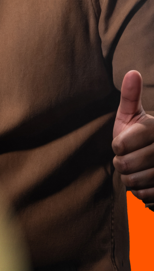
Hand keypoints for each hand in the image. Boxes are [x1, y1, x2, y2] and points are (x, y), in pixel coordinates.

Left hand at [112, 70, 153, 207]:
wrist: (153, 160)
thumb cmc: (138, 135)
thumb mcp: (133, 114)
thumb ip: (130, 96)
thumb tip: (132, 72)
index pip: (124, 143)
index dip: (119, 145)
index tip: (121, 144)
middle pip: (127, 165)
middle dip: (121, 164)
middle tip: (126, 160)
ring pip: (136, 183)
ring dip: (130, 180)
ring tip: (136, 171)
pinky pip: (147, 197)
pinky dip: (141, 194)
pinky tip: (145, 183)